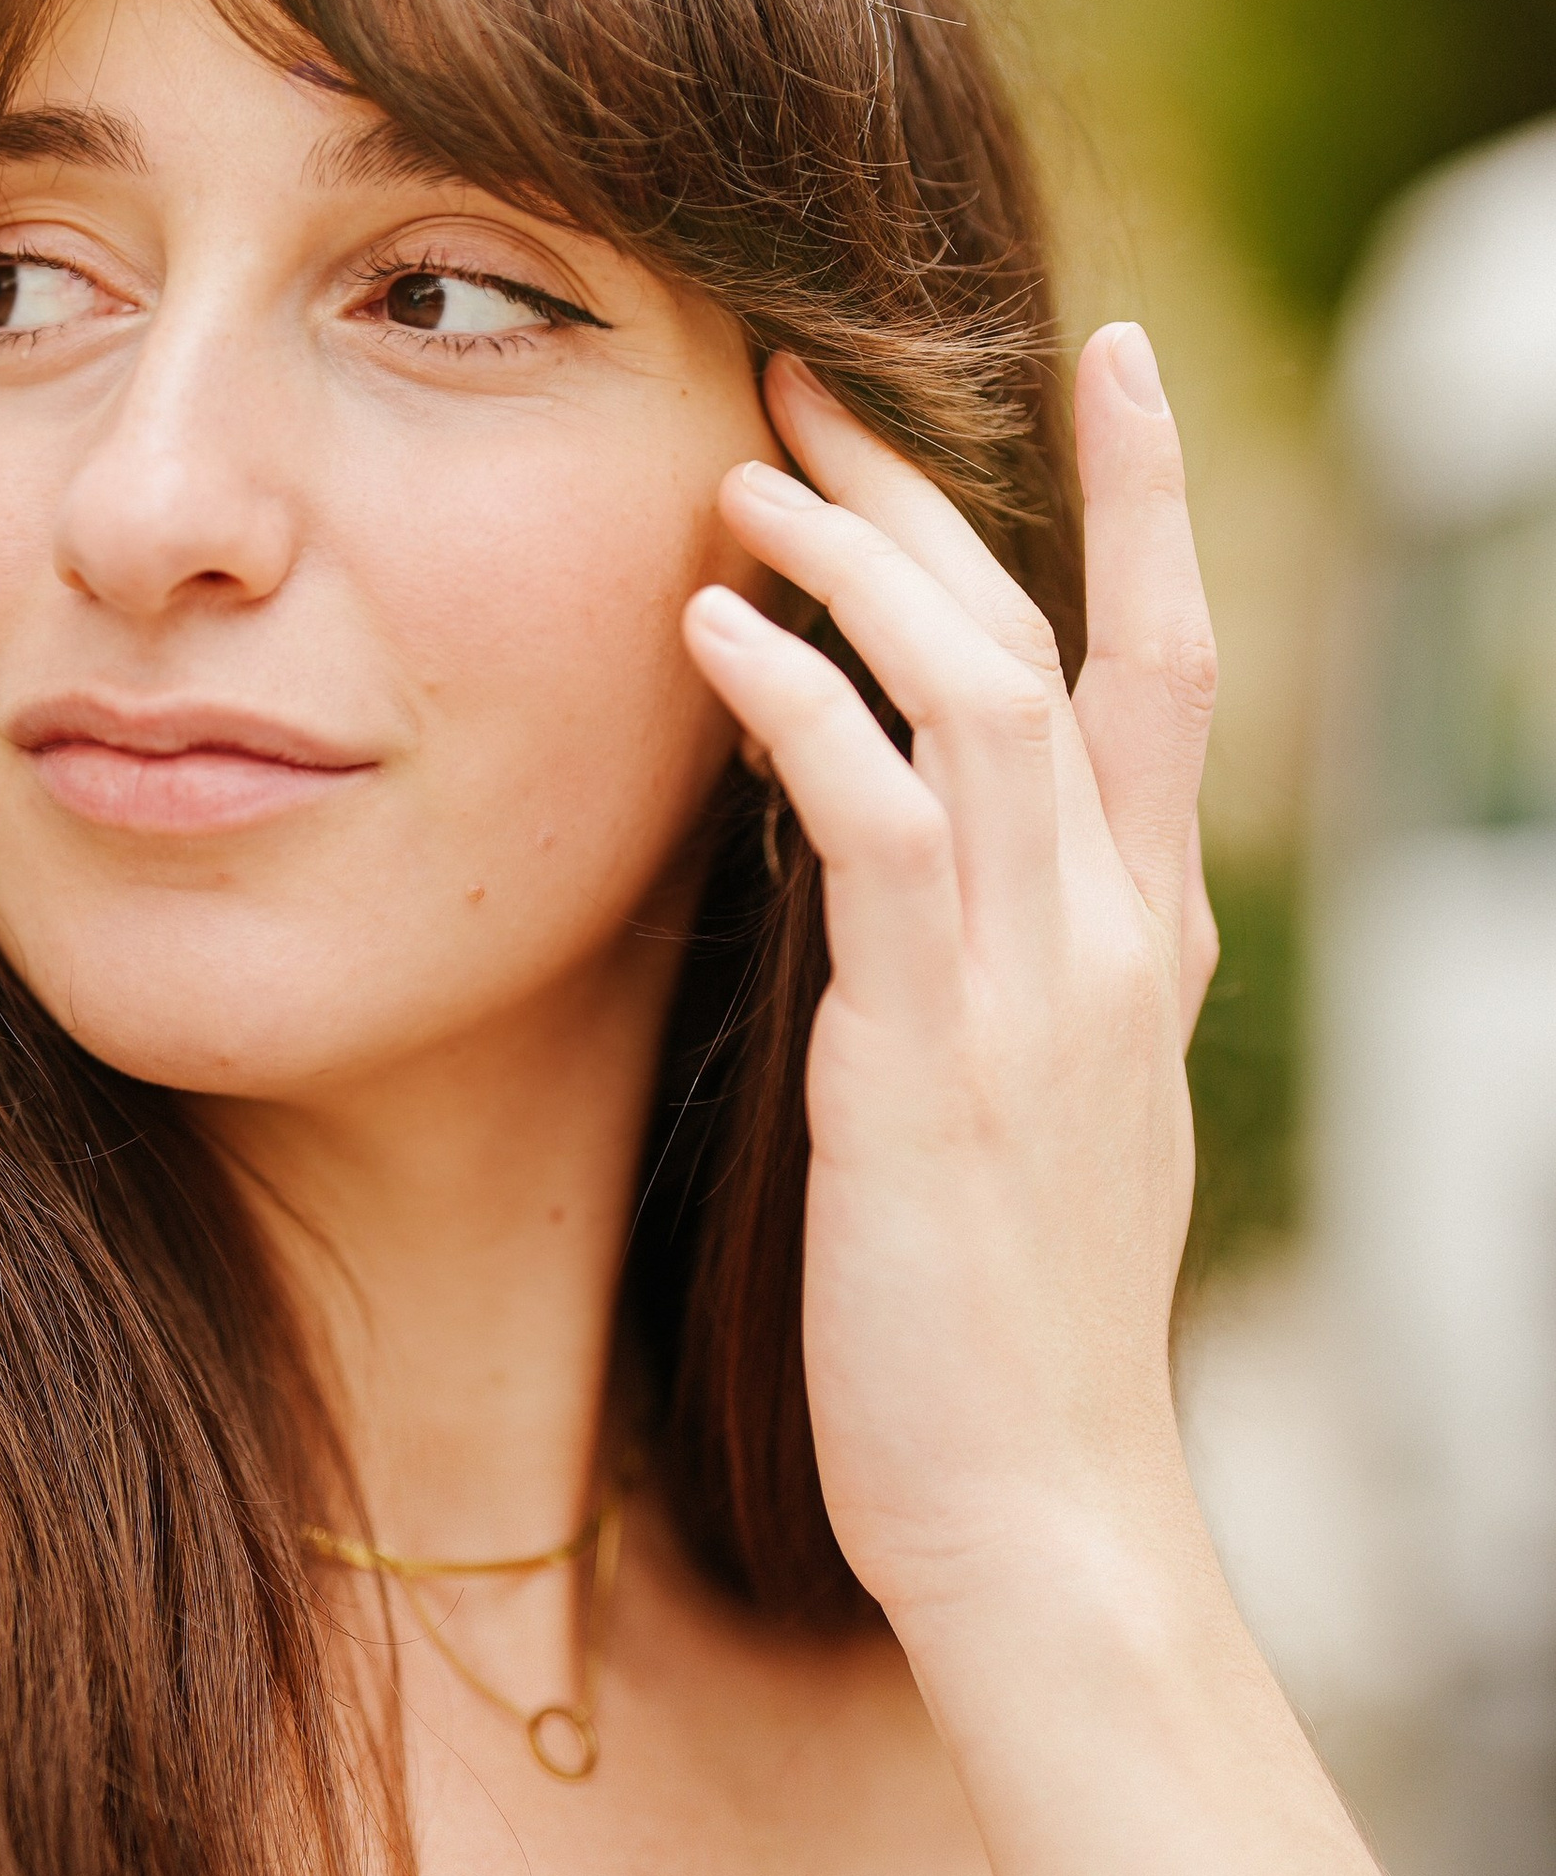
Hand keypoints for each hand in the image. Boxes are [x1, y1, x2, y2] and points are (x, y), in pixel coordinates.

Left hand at [683, 328, 1218, 1648]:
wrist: (1044, 1518)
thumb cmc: (1006, 1339)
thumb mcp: (1046, 1125)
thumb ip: (1010, 985)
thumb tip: (924, 893)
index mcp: (1149, 943)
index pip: (1165, 664)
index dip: (1145, 498)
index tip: (1096, 357)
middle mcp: (1115, 936)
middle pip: (1058, 632)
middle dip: (937, 485)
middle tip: (806, 374)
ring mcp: (1037, 988)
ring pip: (977, 689)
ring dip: (856, 561)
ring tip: (736, 473)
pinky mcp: (930, 1054)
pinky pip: (874, 824)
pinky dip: (796, 706)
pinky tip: (710, 635)